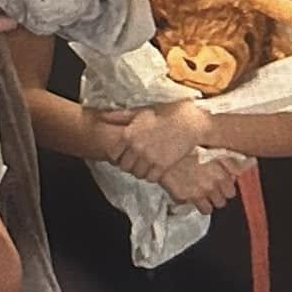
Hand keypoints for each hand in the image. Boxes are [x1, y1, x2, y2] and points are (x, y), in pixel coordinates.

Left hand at [95, 100, 209, 181]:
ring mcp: (149, 158)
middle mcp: (136, 148)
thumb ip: (121, 116)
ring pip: (137, 174)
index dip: (118, 157)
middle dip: (129, 165)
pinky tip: (155, 168)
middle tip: (136, 162)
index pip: (113, 155)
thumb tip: (103, 116)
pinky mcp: (162, 166)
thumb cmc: (164, 115)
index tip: (124, 155)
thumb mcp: (140, 113)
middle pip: (124, 167)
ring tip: (146, 165)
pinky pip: (150, 178)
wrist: (188, 122)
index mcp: (128, 135)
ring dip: (140, 171)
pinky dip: (152, 175)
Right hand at [160, 150, 243, 215]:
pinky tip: (190, 194)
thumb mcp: (213, 148)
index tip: (220, 183)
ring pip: (211, 207)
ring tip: (200, 191)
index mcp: (221, 173)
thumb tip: (251, 163)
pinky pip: (196, 208)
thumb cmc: (187, 146)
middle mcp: (212, 185)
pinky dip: (194, 203)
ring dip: (207, 201)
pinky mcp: (185, 197)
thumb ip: (232, 160)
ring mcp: (199, 193)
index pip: (231, 190)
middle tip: (209, 186)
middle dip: (217, 195)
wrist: (163, 149)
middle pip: (222, 200)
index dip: (225, 186)